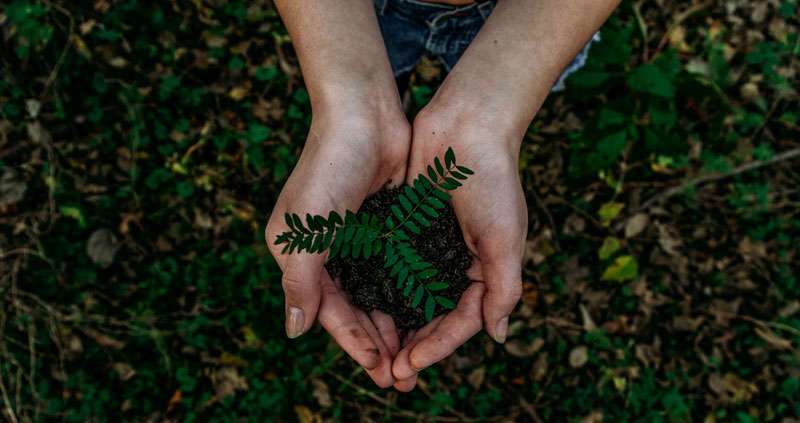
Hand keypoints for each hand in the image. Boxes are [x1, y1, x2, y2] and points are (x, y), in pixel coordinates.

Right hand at [265, 104, 409, 387]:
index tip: (380, 369)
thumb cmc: (328, 168)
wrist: (364, 114)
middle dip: (377, 342)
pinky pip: (396, 269)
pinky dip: (408, 293)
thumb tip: (294, 332)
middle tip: (403, 376)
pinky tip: (426, 313)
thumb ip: (300, 282)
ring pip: (378, 294)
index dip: (353, 342)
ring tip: (416, 355)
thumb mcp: (306, 229)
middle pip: (354, 308)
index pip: (328, 311)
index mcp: (300, 255)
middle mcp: (327, 251)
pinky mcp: (385, 225)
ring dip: (395, 324)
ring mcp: (358, 239)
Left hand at [390, 105, 526, 390]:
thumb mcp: (505, 237)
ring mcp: (430, 246)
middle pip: (432, 316)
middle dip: (413, 345)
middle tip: (389, 373)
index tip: (411, 365)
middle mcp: (456, 263)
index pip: (461, 321)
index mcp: (485, 270)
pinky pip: (392, 266)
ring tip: (374, 351)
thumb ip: (504, 288)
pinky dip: (380, 288)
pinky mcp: (406, 227)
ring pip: (409, 297)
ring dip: (394, 325)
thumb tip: (497, 336)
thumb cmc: (493, 179)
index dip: (437, 347)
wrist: (467, 124)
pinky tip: (361, 306)